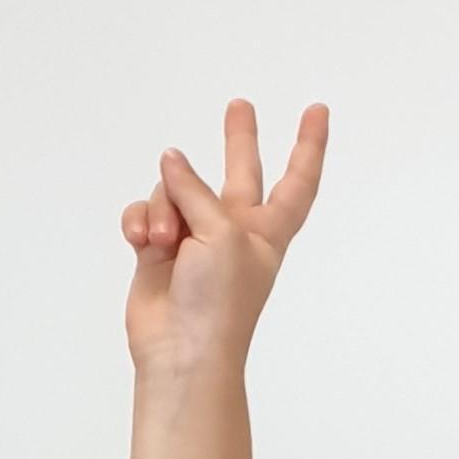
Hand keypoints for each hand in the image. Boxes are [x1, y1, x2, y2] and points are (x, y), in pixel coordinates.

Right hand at [121, 96, 327, 375]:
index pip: (296, 182)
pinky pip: (144, 214)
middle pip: (240, 173)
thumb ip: (196, 188)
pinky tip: (141, 240)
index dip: (308, 147)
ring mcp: (194, 240)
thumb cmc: (218, 302)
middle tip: (240, 106)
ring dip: (164, 206)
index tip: (318, 111)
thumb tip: (170, 161)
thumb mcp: (221, 232)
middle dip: (238, 140)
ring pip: (174, 190)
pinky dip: (140, 221)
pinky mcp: (158, 251)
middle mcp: (232, 231)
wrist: (182, 352)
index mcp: (265, 231)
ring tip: (164, 239)